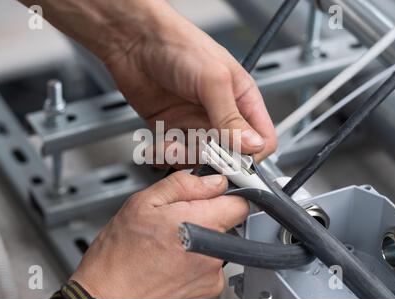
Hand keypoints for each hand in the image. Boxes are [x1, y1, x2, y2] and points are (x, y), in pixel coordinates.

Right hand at [70, 172, 248, 298]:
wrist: (107, 295)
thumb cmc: (118, 255)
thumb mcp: (143, 203)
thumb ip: (183, 186)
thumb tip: (212, 181)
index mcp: (200, 223)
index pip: (239, 203)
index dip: (225, 196)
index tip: (212, 196)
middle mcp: (212, 252)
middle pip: (229, 223)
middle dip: (208, 217)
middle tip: (179, 221)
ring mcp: (212, 275)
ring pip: (219, 244)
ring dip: (202, 241)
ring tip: (171, 245)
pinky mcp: (208, 290)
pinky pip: (211, 266)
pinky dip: (197, 262)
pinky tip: (173, 261)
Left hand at [104, 4, 276, 162]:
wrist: (133, 41)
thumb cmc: (177, 44)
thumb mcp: (212, 80)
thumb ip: (231, 116)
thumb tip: (253, 145)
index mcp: (241, 98)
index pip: (261, 139)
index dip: (252, 155)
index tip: (236, 161)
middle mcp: (220, 114)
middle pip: (230, 155)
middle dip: (214, 159)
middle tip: (198, 150)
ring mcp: (195, 123)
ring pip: (201, 158)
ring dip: (186, 156)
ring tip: (173, 144)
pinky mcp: (171, 129)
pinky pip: (176, 154)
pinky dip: (167, 154)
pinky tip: (161, 143)